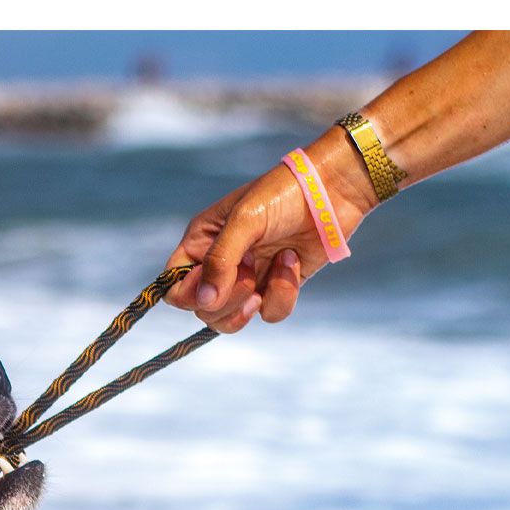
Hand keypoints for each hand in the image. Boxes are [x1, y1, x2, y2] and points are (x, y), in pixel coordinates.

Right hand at [165, 129, 376, 332]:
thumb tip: (205, 302)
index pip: (175, 288)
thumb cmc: (283, 194)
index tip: (211, 285)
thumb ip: (220, 262)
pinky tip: (292, 262)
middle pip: (203, 310)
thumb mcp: (244, 221)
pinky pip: (269, 313)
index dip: (189, 295)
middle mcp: (220, 265)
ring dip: (252, 303)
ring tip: (271, 273)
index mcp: (201, 244)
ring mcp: (249, 279)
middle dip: (228, 300)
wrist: (334, 188)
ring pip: (232, 320)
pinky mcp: (277, 286)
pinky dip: (282, 293)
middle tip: (250, 275)